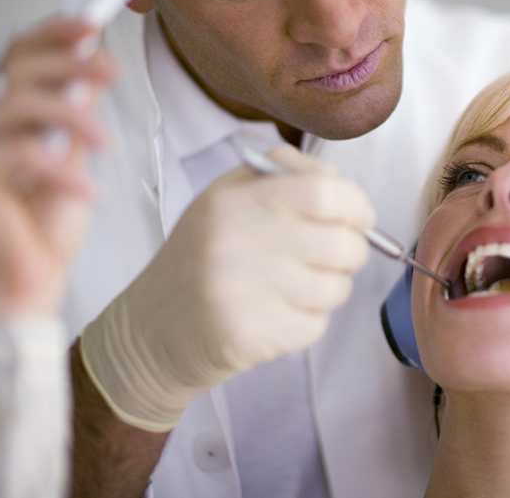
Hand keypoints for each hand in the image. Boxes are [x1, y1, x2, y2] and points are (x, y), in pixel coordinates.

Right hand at [0, 19, 113, 317]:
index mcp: (11, 119)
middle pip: (16, 68)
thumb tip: (87, 80)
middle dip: (69, 60)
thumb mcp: (71, 167)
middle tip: (110, 71)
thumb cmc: (43, 232)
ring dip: (70, 114)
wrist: (27, 290)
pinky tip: (85, 188)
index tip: (90, 25)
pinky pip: (18, 154)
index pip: (21, 58)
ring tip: (102, 143)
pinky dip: (60, 169)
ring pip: (17, 102)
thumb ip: (73, 124)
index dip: (53, 35)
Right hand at [80, 146, 375, 431]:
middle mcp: (234, 241)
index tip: (360, 217)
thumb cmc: (202, 258)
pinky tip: (276, 314)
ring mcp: (238, 291)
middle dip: (352, 251)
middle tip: (333, 256)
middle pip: (340, 243)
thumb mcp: (227, 197)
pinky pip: (315, 325)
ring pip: (334, 288)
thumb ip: (284, 175)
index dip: (357, 204)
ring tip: (295, 287)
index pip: (324, 192)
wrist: (149, 331)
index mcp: (233, 201)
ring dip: (329, 289)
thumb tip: (339, 181)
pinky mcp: (246, 335)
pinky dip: (307, 322)